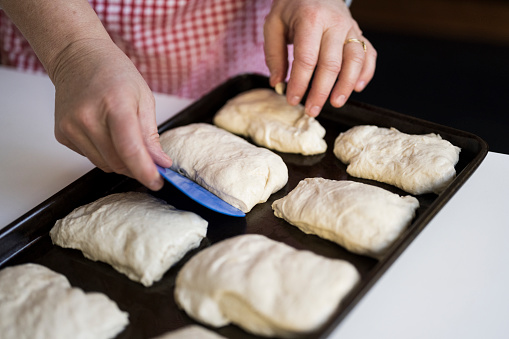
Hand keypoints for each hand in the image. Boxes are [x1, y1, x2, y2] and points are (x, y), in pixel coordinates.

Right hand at [51, 38, 171, 189]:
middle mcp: (87, 118)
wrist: (78, 57)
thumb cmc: (115, 73)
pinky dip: (103, 153)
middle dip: (136, 167)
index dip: (145, 172)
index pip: (130, 150)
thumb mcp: (144, 98)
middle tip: (148, 159)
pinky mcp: (61, 133)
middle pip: (117, 162)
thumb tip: (160, 163)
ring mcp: (71, 127)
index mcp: (115, 105)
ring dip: (120, 162)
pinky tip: (104, 132)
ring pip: (103, 164)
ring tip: (124, 138)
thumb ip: (151, 135)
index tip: (157, 182)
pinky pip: (89, 157)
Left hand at [264, 0, 376, 116]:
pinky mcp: (359, 32)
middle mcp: (334, 23)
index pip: (307, 58)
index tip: (292, 99)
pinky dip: (366, 73)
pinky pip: (368, 54)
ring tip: (335, 103)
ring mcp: (350, 27)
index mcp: (310, 19)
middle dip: (321, 91)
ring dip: (346, 85)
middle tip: (311, 110)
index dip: (300, 83)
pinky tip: (357, 88)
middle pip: (332, 64)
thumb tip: (277, 83)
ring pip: (355, 60)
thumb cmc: (292, 6)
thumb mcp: (274, 24)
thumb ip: (274, 54)